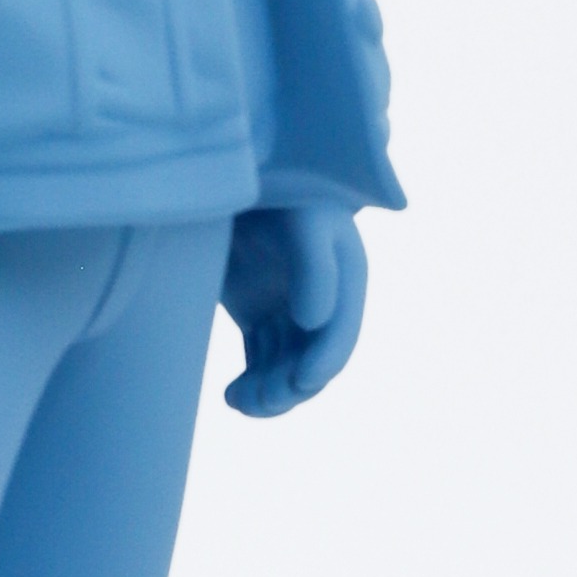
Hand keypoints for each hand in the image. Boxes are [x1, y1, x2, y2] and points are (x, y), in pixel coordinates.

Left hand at [221, 202, 369, 416]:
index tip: (297, 383)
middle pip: (314, 358)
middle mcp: (323, 299)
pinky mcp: (258, 316)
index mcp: (346, 277)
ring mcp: (289, 309)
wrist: (230, 174)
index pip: (341, 333)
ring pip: (285, 366)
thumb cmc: (276, 193)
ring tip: (240, 402)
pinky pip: (260, 361)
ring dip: (269, 392)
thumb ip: (315, 267)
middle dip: (291, 386)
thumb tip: (315, 322)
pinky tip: (232, 397)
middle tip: (261, 400)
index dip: (324, 362)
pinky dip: (250, 383)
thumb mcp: (301, 221)